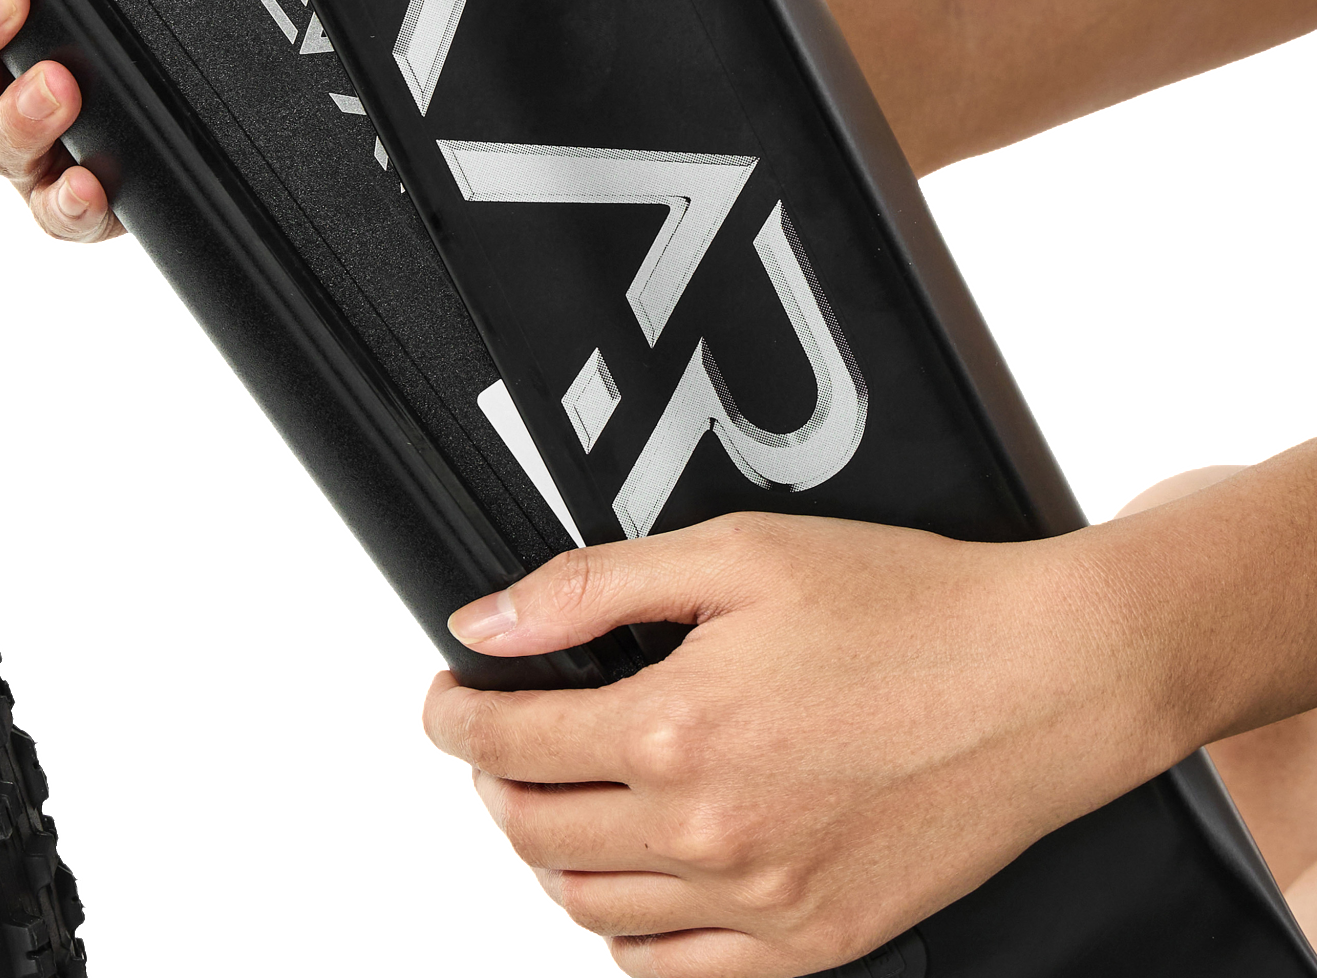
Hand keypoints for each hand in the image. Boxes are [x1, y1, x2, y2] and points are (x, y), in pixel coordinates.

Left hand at [419, 514, 1183, 977]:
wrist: (1043, 679)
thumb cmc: (903, 606)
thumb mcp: (732, 555)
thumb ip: (592, 588)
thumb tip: (489, 621)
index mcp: (678, 730)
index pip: (504, 743)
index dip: (450, 715)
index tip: (446, 694)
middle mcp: (711, 834)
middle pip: (533, 835)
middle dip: (489, 782)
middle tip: (494, 737)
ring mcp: (764, 905)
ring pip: (591, 913)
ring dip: (547, 855)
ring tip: (556, 797)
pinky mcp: (816, 945)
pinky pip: (677, 977)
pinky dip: (625, 936)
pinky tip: (629, 882)